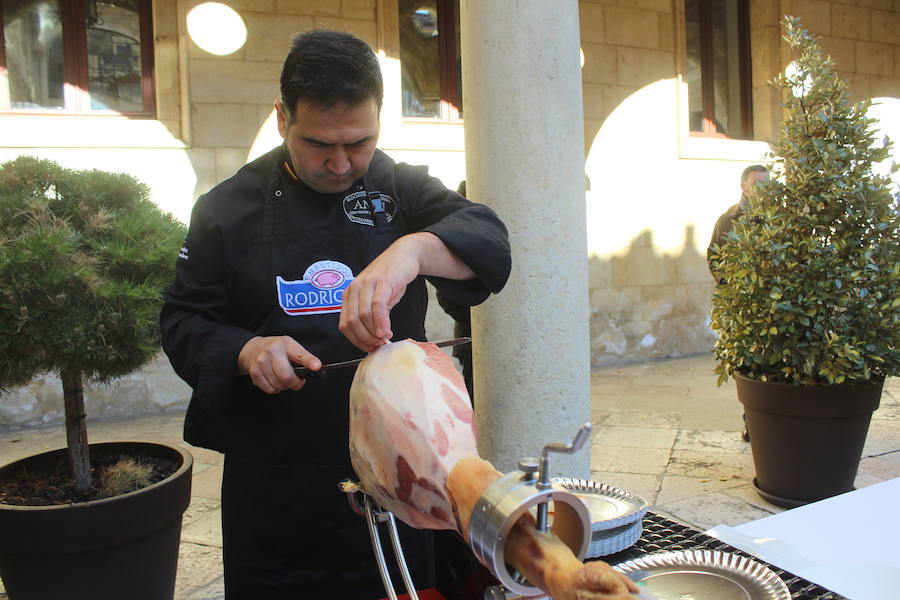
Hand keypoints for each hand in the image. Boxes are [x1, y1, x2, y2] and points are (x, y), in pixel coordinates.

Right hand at [237, 336, 321, 393]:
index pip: (299, 354)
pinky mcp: (254, 372)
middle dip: (296, 384)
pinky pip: (269, 389)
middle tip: (298, 383)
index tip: (316, 366)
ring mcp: (261, 362)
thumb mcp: (290, 347)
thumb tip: (315, 369)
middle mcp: (272, 352)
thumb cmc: (276, 349)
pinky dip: (275, 389)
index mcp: (286, 344)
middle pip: (287, 376)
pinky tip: (274, 380)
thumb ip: (302, 357)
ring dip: (284, 386)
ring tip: (283, 378)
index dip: (309, 361)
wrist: (252, 349)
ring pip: (278, 385)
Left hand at [340, 232, 475, 351]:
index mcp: (349, 295)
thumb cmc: (391, 280)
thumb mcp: (378, 300)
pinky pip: (377, 306)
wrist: (404, 255)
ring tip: (385, 339)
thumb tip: (375, 340)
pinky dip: (381, 322)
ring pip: (363, 315)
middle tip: (379, 346)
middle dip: (365, 339)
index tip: (370, 348)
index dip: (356, 341)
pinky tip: (387, 331)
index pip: (345, 325)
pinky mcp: (382, 281)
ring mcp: (367, 284)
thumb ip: (373, 318)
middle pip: (352, 322)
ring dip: (374, 333)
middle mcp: (354, 289)